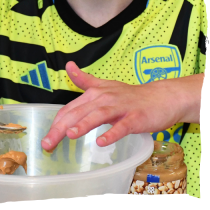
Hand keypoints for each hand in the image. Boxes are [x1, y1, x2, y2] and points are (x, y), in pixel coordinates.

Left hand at [41, 62, 199, 149]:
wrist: (164, 97)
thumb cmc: (131, 96)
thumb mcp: (105, 86)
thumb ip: (85, 80)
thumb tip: (68, 66)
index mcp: (94, 93)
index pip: (69, 109)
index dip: (55, 124)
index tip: (45, 139)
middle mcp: (104, 98)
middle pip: (78, 113)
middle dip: (61, 128)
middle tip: (47, 143)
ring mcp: (121, 107)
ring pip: (98, 115)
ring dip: (83, 125)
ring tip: (69, 135)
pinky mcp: (136, 117)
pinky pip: (122, 126)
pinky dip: (111, 133)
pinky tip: (101, 142)